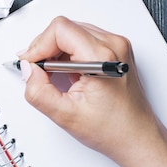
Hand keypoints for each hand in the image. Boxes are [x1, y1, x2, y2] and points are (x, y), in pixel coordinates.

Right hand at [17, 16, 160, 166]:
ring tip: (56, 75)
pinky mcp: (116, 50)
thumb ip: (39, 91)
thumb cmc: (114, 130)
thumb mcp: (66, 116)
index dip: (39, 45)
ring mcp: (117, 46)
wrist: (138, 138)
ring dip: (57, 50)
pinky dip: (69, 53)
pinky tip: (69, 73)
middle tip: (39, 72)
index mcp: (103, 56)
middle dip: (46, 48)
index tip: (31, 64)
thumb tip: (28, 70)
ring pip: (73, 31)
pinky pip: (83, 39)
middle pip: (65, 28)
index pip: (60, 29)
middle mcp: (114, 45)